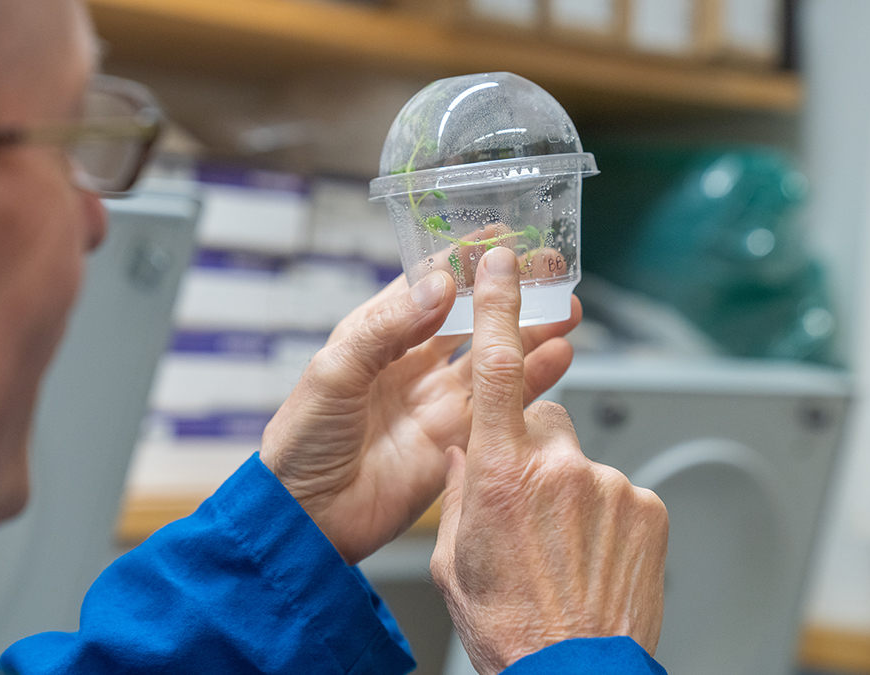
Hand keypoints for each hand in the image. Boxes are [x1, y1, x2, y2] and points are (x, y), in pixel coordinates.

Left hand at [260, 269, 581, 564]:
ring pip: (496, 359)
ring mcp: (437, 403)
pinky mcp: (456, 441)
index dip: (464, 260)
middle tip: (551, 271)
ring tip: (568, 310)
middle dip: (512, 295)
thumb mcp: (334, 370)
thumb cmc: (301, 441)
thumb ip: (387, 327)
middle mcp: (412, 365)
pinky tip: (559, 357)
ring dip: (532, 333)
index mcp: (377, 336)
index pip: (428, 286)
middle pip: (473, 320)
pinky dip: (533, 381)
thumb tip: (438, 285)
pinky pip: (502, 405)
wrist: (307, 518)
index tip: (501, 237)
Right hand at [430, 248, 668, 674]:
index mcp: (499, 476)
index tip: (501, 266)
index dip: (497, 309)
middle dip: (532, 449)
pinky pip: (617, 489)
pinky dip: (604, 513)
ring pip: (581, 462)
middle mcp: (558, 470)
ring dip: (570, 491)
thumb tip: (467, 455)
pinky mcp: (648, 507)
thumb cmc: (509, 627)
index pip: (494, 370)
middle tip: (527, 508)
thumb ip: (461, 491)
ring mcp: (610, 486)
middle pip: (544, 421)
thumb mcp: (454, 559)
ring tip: (562, 549)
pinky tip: (592, 556)